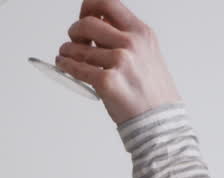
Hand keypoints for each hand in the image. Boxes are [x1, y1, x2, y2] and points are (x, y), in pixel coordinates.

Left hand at [54, 0, 181, 124]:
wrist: (160, 121)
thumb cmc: (152, 91)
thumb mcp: (147, 52)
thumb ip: (124, 36)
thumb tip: (95, 23)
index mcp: (141, 32)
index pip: (108, 3)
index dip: (88, 6)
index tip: (83, 15)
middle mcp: (131, 43)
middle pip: (87, 23)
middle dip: (74, 31)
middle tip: (73, 39)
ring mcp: (120, 61)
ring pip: (77, 48)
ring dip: (66, 51)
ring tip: (66, 55)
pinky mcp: (107, 82)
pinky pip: (77, 69)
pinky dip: (65, 65)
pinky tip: (63, 64)